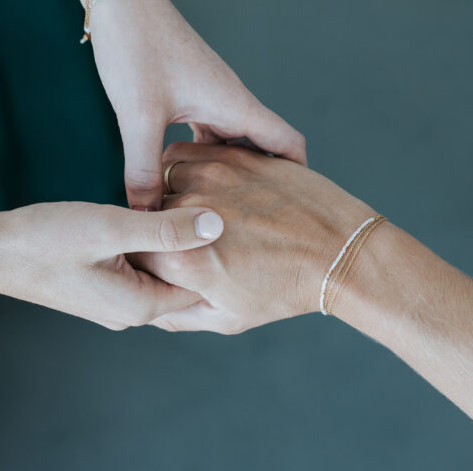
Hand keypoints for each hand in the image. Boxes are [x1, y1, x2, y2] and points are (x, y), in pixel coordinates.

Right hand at [0, 202, 223, 329]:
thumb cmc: (46, 240)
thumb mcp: (109, 228)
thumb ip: (163, 228)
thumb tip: (216, 225)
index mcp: (139, 304)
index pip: (200, 293)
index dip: (223, 263)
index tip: (241, 231)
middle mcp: (131, 308)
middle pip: (183, 285)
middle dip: (203, 256)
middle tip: (227, 219)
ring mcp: (114, 298)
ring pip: (161, 274)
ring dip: (176, 249)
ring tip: (198, 215)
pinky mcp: (101, 283)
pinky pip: (140, 268)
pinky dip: (153, 247)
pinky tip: (159, 219)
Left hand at [90, 0, 306, 209]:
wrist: (120, 0)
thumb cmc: (136, 48)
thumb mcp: (139, 117)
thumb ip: (143, 170)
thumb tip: (147, 217)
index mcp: (234, 105)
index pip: (287, 143)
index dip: (300, 176)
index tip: (298, 206)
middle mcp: (230, 101)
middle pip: (263, 147)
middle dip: (263, 182)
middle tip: (254, 219)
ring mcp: (211, 95)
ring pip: (233, 141)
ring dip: (231, 169)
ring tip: (221, 203)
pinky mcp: (189, 92)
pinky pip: (209, 131)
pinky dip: (205, 154)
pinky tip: (187, 172)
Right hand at [130, 142, 375, 333]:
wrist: (338, 249)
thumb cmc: (287, 286)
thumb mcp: (228, 318)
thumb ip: (178, 314)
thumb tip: (150, 304)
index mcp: (184, 259)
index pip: (135, 253)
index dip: (147, 259)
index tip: (165, 260)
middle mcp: (190, 212)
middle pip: (147, 216)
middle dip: (159, 229)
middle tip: (187, 239)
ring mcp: (211, 177)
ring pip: (162, 180)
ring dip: (170, 194)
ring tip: (195, 210)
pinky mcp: (230, 156)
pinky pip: (184, 154)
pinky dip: (184, 168)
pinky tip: (205, 185)